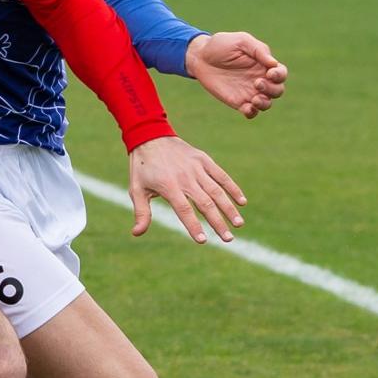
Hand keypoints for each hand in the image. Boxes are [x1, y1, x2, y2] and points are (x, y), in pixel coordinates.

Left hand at [129, 135, 245, 243]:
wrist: (150, 136)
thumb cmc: (142, 167)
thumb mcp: (136, 190)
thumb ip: (141, 212)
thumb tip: (137, 233)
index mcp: (169, 186)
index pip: (184, 210)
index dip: (194, 226)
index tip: (203, 240)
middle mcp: (185, 177)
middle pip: (205, 203)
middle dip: (218, 222)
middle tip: (228, 239)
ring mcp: (196, 168)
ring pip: (217, 191)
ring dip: (229, 208)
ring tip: (239, 224)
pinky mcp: (203, 159)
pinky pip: (221, 175)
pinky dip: (232, 188)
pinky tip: (242, 201)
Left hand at [185, 32, 286, 118]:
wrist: (200, 57)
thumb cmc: (221, 45)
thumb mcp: (241, 41)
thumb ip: (258, 51)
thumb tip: (273, 64)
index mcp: (263, 64)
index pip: (281, 73)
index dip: (279, 75)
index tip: (269, 73)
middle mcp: (259, 79)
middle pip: (278, 90)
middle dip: (272, 89)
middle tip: (256, 83)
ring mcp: (249, 91)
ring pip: (267, 103)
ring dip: (265, 103)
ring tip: (254, 98)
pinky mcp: (237, 101)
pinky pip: (250, 112)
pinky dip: (252, 113)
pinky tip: (247, 108)